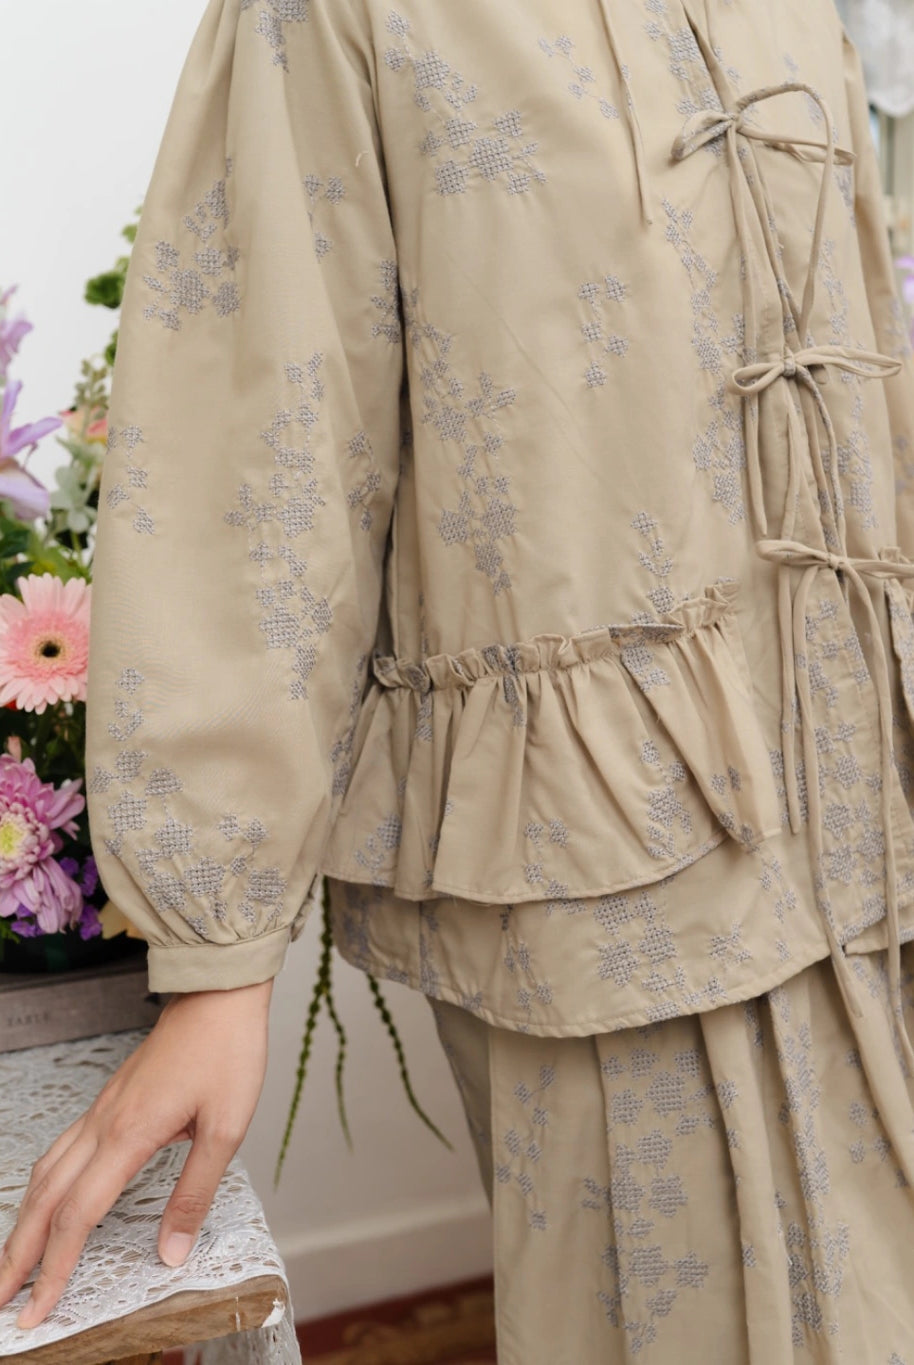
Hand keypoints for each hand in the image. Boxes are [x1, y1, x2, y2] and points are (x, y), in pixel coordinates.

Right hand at [0, 977, 273, 1330]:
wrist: (219, 993)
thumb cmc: (228, 1052)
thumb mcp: (226, 1128)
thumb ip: (195, 1193)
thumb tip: (171, 1253)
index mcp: (129, 1134)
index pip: (78, 1215)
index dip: (55, 1268)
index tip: (37, 1308)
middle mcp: (104, 1124)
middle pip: (46, 1199)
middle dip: (18, 1254)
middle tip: (0, 1300)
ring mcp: (102, 1110)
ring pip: (47, 1173)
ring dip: (25, 1221)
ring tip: (11, 1261)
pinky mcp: (109, 1101)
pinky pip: (61, 1150)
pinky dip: (43, 1186)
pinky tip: (45, 1199)